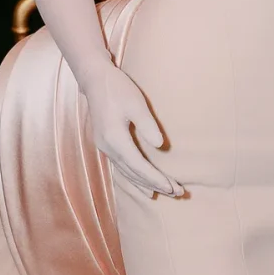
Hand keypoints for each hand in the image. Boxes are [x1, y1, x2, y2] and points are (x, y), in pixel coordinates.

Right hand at [85, 62, 185, 199]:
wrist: (95, 81)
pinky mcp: (106, 146)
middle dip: (156, 184)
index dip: (155, 178)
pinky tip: (146, 189)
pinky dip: (135, 180)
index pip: (138, 165)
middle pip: (133, 174)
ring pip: (127, 174)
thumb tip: (160, 146)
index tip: (172, 186)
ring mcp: (105, 148)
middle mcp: (107, 148)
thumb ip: (147, 125)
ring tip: (167, 193)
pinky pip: (122, 169)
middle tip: (178, 193)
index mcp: (114, 138)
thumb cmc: (118, 90)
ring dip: (147, 184)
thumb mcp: (137, 104)